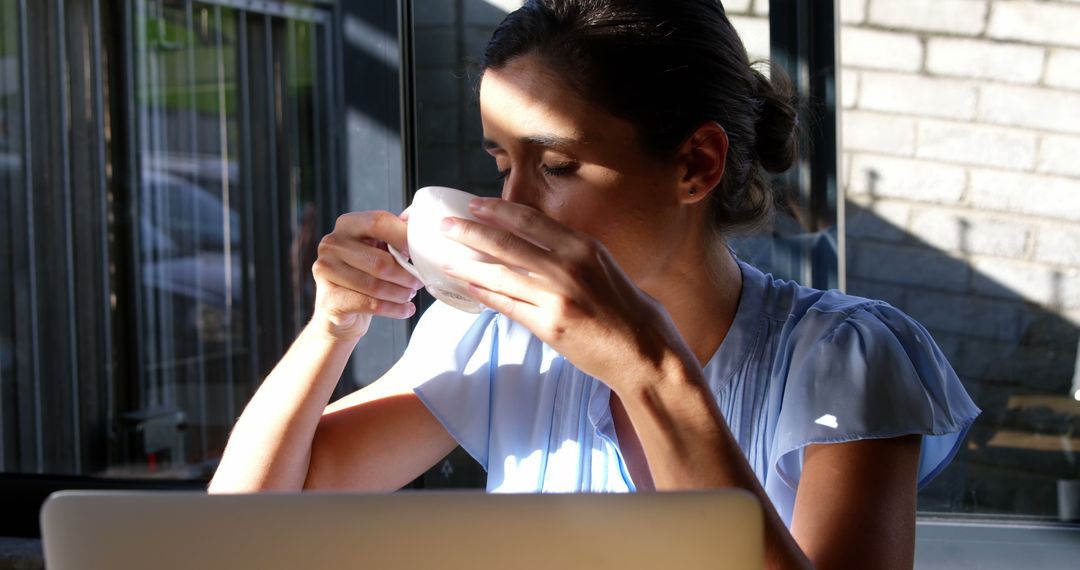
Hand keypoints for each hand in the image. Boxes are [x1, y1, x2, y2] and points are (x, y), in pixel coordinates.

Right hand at [310, 211, 422, 339]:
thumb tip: (417, 216)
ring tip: (410, 295)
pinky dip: (394, 309)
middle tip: (418, 282)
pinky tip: (406, 309)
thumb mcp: (380, 248)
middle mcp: (331, 244)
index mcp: (346, 224)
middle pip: (381, 261)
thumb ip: (397, 232)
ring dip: (401, 294)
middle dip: (406, 275)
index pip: (379, 222)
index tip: (420, 254)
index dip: (405, 238)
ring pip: (376, 286)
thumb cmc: (365, 275)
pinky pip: (370, 304)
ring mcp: (325, 271)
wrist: (338, 312)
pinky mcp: (329, 299)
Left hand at [441, 198, 687, 387]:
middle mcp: (569, 267)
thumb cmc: (629, 310)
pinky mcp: (550, 327)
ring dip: (468, 266)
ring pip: (501, 275)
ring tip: (447, 259)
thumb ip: (572, 254)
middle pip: (506, 243)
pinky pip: (508, 306)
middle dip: (470, 232)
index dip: (497, 210)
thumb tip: (535, 245)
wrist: (646, 352)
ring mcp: (558, 298)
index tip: (473, 204)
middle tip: (445, 226)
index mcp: (584, 246)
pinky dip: (486, 295)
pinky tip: (469, 288)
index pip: (529, 220)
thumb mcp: (605, 268)